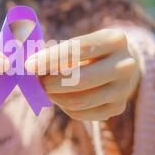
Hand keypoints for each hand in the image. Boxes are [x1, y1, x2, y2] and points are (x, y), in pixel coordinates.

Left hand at [25, 29, 139, 121]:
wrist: (123, 66)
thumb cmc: (91, 51)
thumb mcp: (81, 42)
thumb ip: (56, 51)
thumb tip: (29, 65)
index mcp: (115, 40)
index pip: (79, 49)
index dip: (51, 58)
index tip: (29, 65)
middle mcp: (125, 65)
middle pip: (81, 79)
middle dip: (51, 82)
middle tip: (36, 81)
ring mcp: (124, 89)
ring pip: (80, 100)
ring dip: (55, 96)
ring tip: (45, 88)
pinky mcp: (118, 107)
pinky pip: (82, 113)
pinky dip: (64, 107)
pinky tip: (59, 97)